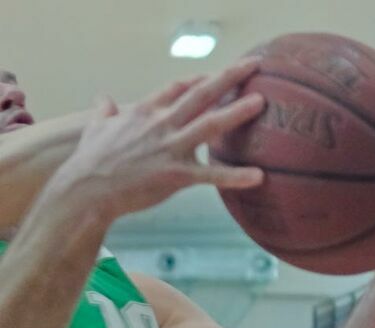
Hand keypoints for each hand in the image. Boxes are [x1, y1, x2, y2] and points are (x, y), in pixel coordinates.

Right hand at [48, 59, 264, 222]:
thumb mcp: (95, 128)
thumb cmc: (90, 160)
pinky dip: (236, 176)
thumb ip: (105, 112)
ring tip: (261, 101)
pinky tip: (259, 176)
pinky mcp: (176, 175)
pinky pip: (212, 175)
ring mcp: (170, 148)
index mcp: (145, 112)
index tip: (218, 73)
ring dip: (237, 112)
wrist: (86, 188)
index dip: (200, 79)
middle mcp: (161, 124)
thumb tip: (103, 100)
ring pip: (210, 124)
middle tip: (253, 65)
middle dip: (228, 78)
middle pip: (200, 94)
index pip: (178, 88)